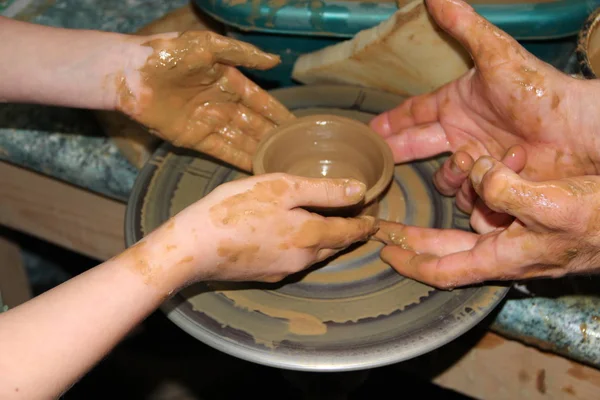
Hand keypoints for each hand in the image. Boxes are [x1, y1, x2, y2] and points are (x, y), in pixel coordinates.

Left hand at [118, 31, 294, 170]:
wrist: (132, 74)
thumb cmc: (168, 54)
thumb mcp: (208, 45)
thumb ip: (242, 54)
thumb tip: (275, 61)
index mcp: (229, 81)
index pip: (261, 101)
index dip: (278, 113)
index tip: (296, 126)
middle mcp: (223, 104)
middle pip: (255, 124)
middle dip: (273, 136)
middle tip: (295, 151)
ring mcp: (210, 123)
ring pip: (242, 140)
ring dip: (260, 151)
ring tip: (281, 163)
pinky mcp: (194, 139)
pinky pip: (223, 151)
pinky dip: (239, 160)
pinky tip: (257, 168)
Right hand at [132, 173, 377, 291]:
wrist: (194, 247)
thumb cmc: (236, 209)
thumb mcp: (282, 188)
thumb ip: (323, 190)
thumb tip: (359, 190)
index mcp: (310, 236)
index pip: (349, 233)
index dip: (364, 225)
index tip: (375, 221)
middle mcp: (302, 259)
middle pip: (333, 246)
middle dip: (348, 234)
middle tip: (357, 221)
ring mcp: (282, 270)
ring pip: (314, 255)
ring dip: (326, 242)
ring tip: (329, 226)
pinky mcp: (264, 275)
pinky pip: (293, 260)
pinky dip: (302, 248)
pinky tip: (292, 237)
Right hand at [370, 0, 599, 212]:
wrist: (575, 130)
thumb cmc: (537, 90)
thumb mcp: (496, 53)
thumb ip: (463, 25)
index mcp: (456, 106)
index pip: (414, 113)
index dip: (392, 121)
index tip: (371, 131)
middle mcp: (461, 134)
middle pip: (416, 147)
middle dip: (397, 153)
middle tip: (378, 161)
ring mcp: (475, 161)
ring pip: (443, 178)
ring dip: (452, 172)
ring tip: (471, 158)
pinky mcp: (490, 185)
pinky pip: (468, 198)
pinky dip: (475, 190)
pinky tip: (492, 173)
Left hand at [376, 156, 599, 288]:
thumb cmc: (599, 220)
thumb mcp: (550, 207)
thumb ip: (504, 192)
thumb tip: (478, 176)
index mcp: (501, 256)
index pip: (442, 270)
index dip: (411, 265)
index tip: (385, 255)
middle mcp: (503, 248)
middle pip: (446, 247)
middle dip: (415, 237)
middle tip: (387, 228)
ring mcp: (517, 233)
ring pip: (472, 214)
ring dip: (462, 189)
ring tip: (465, 161)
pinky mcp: (530, 215)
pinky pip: (496, 198)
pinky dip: (489, 180)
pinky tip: (496, 159)